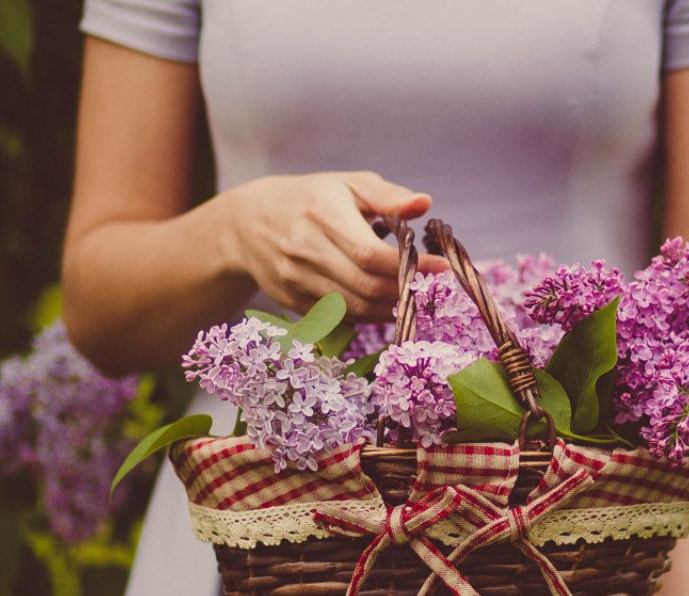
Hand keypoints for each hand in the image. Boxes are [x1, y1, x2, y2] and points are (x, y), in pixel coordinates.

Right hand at [218, 171, 447, 320]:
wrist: (247, 223)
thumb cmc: (310, 199)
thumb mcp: (348, 185)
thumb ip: (388, 196)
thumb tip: (424, 203)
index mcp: (322, 214)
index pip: (371, 254)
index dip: (410, 266)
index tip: (441, 267)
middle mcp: (305, 249)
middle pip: (366, 286)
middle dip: (405, 290)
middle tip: (427, 284)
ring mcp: (296, 279)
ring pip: (355, 307)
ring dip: (390, 306)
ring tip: (410, 293)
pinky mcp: (292, 301)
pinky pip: (341, 316)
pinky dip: (369, 313)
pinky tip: (383, 300)